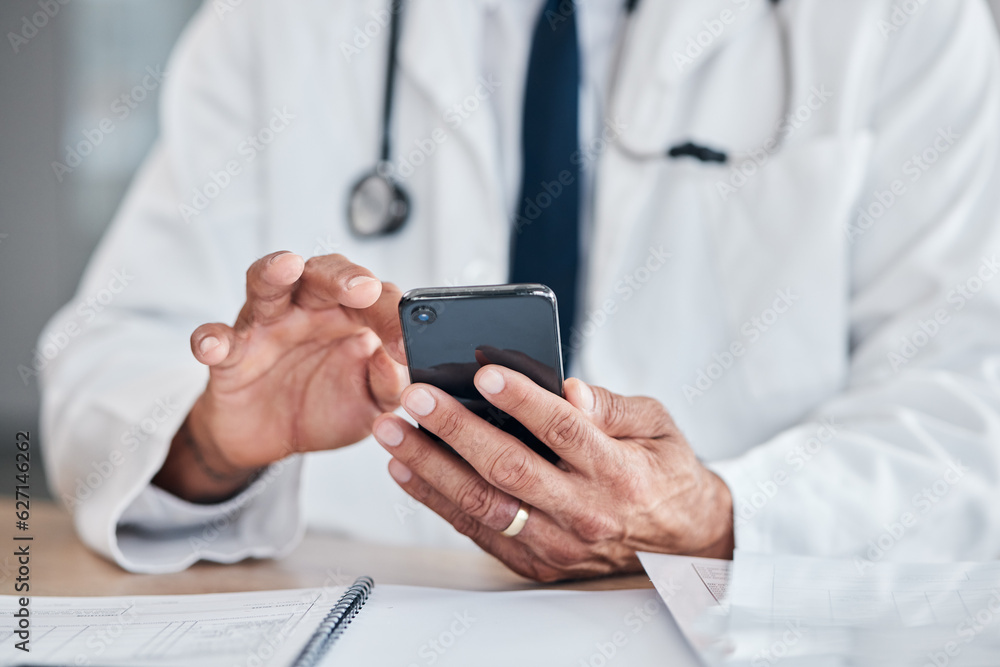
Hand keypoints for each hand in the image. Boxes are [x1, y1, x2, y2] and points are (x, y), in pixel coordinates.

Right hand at [154, 252, 407, 501]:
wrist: (270, 439)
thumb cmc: (326, 406)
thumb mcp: (371, 405)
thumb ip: (389, 386)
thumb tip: (398, 363)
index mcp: (350, 316)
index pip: (377, 299)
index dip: (394, 317)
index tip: (407, 345)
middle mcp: (308, 310)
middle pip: (324, 274)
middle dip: (344, 275)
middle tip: (363, 288)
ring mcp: (265, 328)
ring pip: (267, 287)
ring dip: (274, 273)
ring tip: (287, 265)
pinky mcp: (229, 356)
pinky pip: (217, 339)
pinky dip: (211, 339)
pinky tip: (213, 346)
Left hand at [371, 366, 733, 581]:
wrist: (681, 541)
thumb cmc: (664, 473)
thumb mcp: (658, 425)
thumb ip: (612, 405)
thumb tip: (570, 388)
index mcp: (618, 471)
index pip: (564, 430)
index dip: (522, 401)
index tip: (484, 372)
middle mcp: (585, 512)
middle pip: (509, 468)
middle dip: (455, 429)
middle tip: (417, 397)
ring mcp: (557, 543)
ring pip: (483, 504)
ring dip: (431, 467)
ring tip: (394, 432)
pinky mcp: (536, 561)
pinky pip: (478, 531)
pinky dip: (437, 500)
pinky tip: (408, 470)